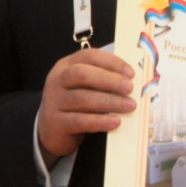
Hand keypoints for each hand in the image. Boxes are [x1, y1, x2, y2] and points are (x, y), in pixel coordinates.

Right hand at [38, 48, 135, 162]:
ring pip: (82, 98)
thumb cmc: (76, 104)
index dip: (111, 62)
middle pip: (82, 74)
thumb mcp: (85, 87)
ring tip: (130, 106)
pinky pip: (79, 121)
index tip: (131, 73)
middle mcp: (57, 80)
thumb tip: (134, 81)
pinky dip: (99, 121)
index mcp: (67, 65)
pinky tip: (115, 122)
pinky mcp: (55, 122)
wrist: (51, 129)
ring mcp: (54, 101)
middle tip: (130, 88)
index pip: (88, 56)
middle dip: (109, 80)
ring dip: (109, 102)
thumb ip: (103, 80)